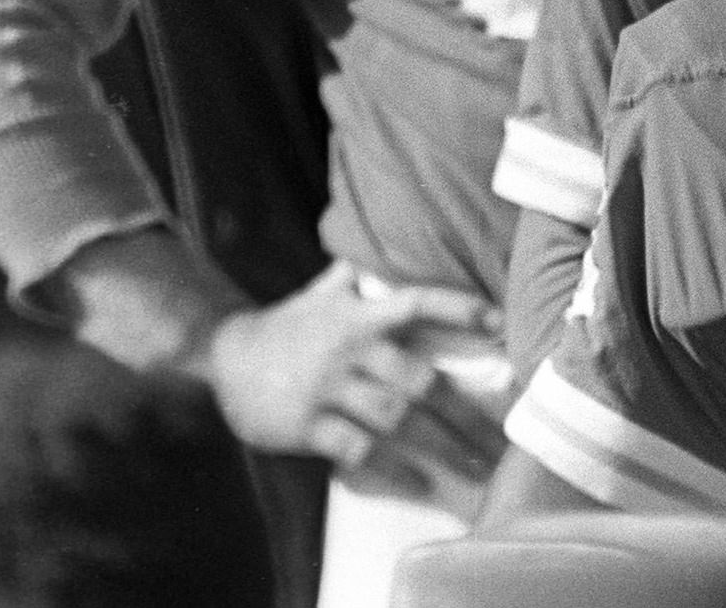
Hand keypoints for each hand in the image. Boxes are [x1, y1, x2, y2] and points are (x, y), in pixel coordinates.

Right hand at [202, 263, 504, 496]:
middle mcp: (349, 350)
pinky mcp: (305, 427)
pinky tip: (422, 483)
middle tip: (502, 436)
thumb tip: (391, 243)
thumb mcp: (325, 291)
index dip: (458, 309)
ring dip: (441, 445)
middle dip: (465, 412)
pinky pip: (357, 451)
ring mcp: (327, 390)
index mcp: (359, 315)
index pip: (417, 303)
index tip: (500, 324)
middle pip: (420, 381)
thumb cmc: (289, 323)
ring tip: (474, 466)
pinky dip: (393, 469)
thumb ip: (363, 275)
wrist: (223, 357)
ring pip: (396, 418)